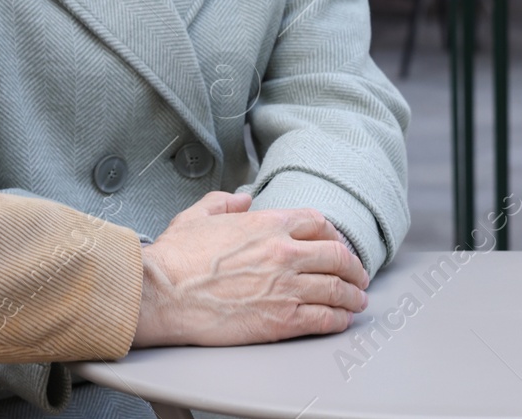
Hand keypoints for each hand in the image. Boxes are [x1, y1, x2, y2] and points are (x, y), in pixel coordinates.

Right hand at [131, 192, 368, 347]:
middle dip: (353, 267)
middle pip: (337, 256)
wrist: (163, 293)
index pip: (318, 223)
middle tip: (358, 275)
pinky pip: (325, 318)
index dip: (334, 234)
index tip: (337, 244)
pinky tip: (340, 320)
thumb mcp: (197, 215)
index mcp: (267, 224)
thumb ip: (224, 203)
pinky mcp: (282, 320)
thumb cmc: (175, 258)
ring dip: (352, 296)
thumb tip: (242, 201)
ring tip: (356, 301)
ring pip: (337, 289)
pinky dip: (338, 320)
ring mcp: (286, 287)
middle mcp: (284, 252)